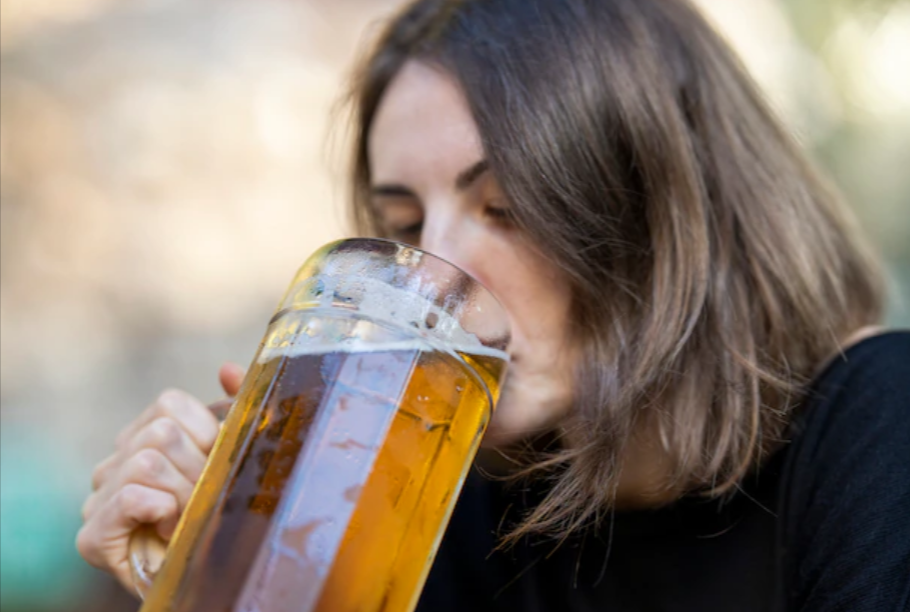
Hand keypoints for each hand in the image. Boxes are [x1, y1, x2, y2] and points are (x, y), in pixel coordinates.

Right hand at [76, 363, 245, 592]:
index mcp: (145, 437)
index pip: (170, 404)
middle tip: (203, 497)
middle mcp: (116, 461)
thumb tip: (228, 369)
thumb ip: (235, 411)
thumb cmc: (219, 512)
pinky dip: (160, 509)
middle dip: (198, 468)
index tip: (215, 464)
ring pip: (148, 462)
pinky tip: (167, 526)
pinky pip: (129, 497)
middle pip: (161, 432)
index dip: (205, 432)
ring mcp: (100, 497)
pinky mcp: (92, 536)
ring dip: (183, 494)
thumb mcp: (234, 456)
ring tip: (187, 516)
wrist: (206, 575)